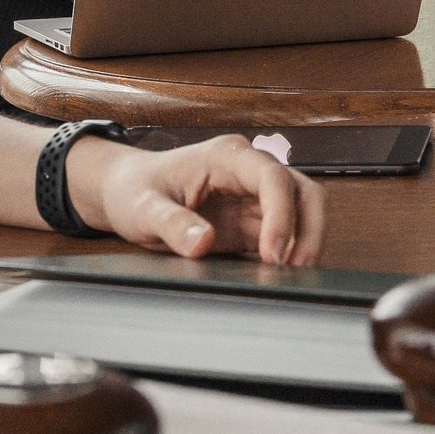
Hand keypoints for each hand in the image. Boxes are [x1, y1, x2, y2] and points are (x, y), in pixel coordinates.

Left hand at [67, 134, 326, 264]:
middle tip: (295, 270)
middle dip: (308, 230)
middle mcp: (248, 171)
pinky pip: (284, 236)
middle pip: (303, 191)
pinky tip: (276, 277)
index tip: (273, 255)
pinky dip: (288, 255)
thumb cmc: (134, 189)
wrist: (125, 191)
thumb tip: (203, 242)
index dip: (282, 215)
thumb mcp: (143, 208)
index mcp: (226, 156)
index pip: (273, 178)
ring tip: (289, 277)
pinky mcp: (251, 222)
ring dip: (304, 243)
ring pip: (302, 213)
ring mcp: (253, 197)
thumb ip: (172, 224)